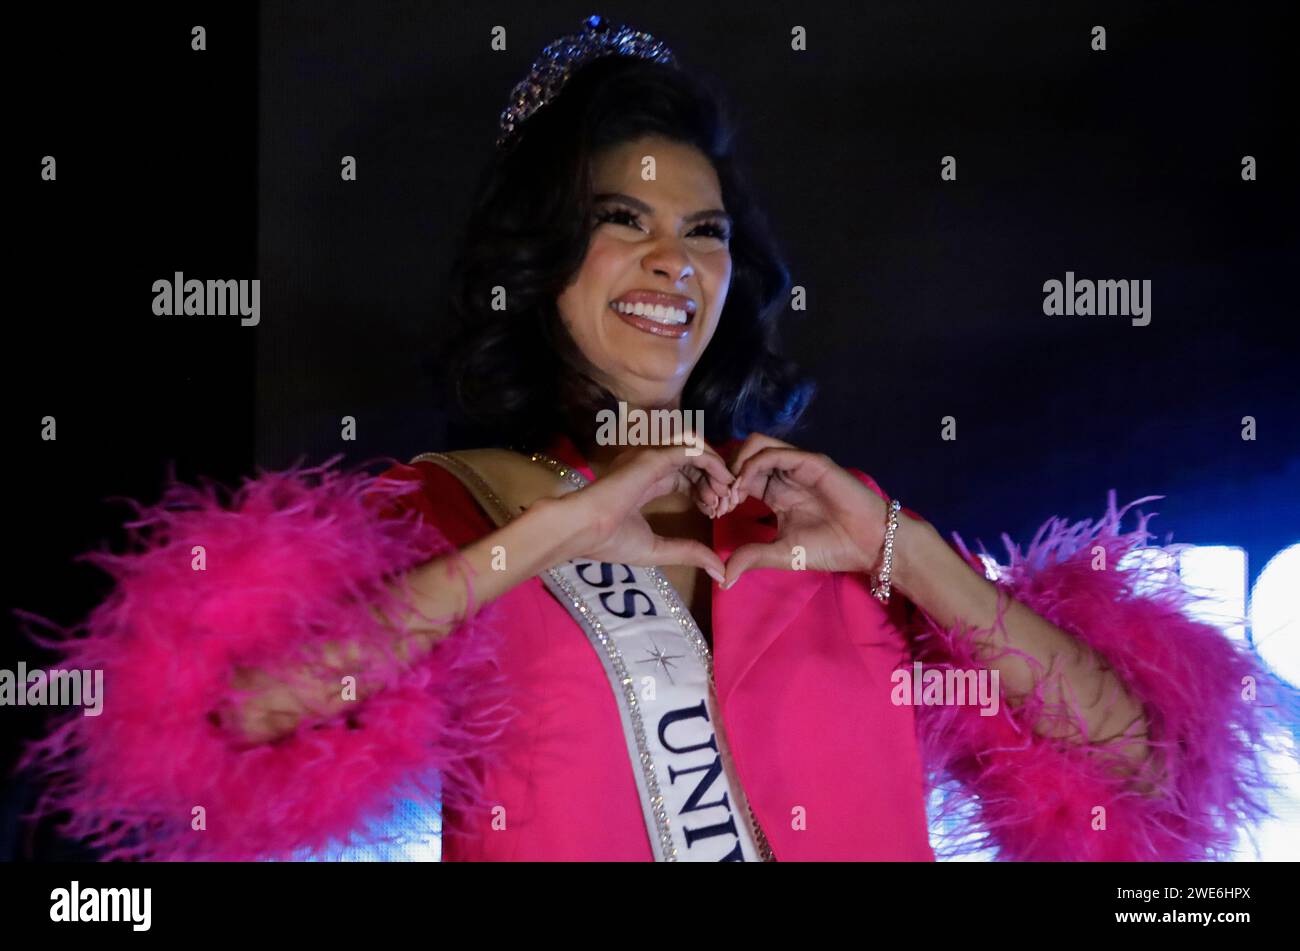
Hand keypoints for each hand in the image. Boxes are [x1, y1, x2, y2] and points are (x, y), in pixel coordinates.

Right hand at [554, 443, 736, 582]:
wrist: (583, 530)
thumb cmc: (609, 540)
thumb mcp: (659, 549)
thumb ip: (689, 553)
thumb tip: (721, 573)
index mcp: (645, 482)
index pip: (682, 475)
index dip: (703, 490)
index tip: (715, 512)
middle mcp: (648, 465)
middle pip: (693, 462)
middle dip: (714, 480)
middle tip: (728, 502)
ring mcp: (651, 457)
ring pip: (695, 451)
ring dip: (716, 469)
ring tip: (728, 491)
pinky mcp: (654, 457)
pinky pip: (692, 450)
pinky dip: (712, 462)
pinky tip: (724, 480)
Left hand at [721, 433, 890, 588]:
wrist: (868, 545)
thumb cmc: (831, 548)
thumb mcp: (782, 554)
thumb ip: (752, 557)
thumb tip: (723, 578)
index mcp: (776, 491)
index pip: (740, 475)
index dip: (724, 489)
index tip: (716, 512)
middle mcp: (784, 473)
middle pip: (743, 454)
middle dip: (725, 474)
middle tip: (720, 501)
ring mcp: (797, 465)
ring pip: (756, 445)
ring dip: (736, 465)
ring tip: (732, 493)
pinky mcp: (810, 462)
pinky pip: (775, 453)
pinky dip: (753, 465)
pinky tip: (746, 487)